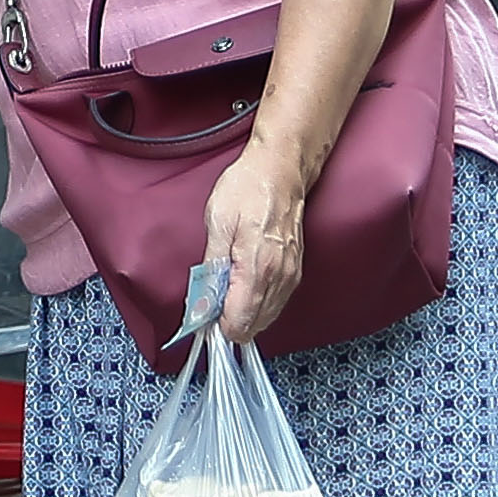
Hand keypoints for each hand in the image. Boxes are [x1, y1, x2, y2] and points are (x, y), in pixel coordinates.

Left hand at [196, 147, 306, 342]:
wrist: (281, 170)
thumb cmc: (247, 189)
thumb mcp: (217, 224)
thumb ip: (211, 268)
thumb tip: (202, 303)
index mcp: (258, 268)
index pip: (240, 321)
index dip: (217, 327)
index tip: (202, 319)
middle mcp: (279, 277)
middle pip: (255, 325)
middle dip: (230, 324)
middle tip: (208, 308)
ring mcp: (291, 274)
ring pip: (267, 317)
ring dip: (244, 316)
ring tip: (222, 299)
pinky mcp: (295, 269)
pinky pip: (276, 302)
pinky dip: (258, 306)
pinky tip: (241, 293)